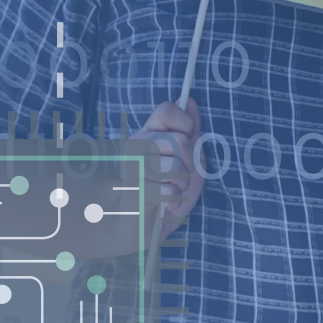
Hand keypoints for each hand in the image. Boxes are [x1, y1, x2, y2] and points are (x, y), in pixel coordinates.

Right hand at [135, 99, 203, 248]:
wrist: (148, 222)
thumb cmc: (169, 186)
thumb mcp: (188, 154)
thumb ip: (189, 128)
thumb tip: (188, 100)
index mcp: (147, 132)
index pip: (167, 109)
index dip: (185, 125)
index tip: (187, 141)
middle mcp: (134, 145)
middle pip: (179, 141)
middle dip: (190, 161)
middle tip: (182, 172)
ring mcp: (131, 168)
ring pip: (175, 166)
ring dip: (183, 183)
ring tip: (173, 188)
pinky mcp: (133, 193)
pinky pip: (169, 191)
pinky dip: (175, 200)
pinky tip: (164, 202)